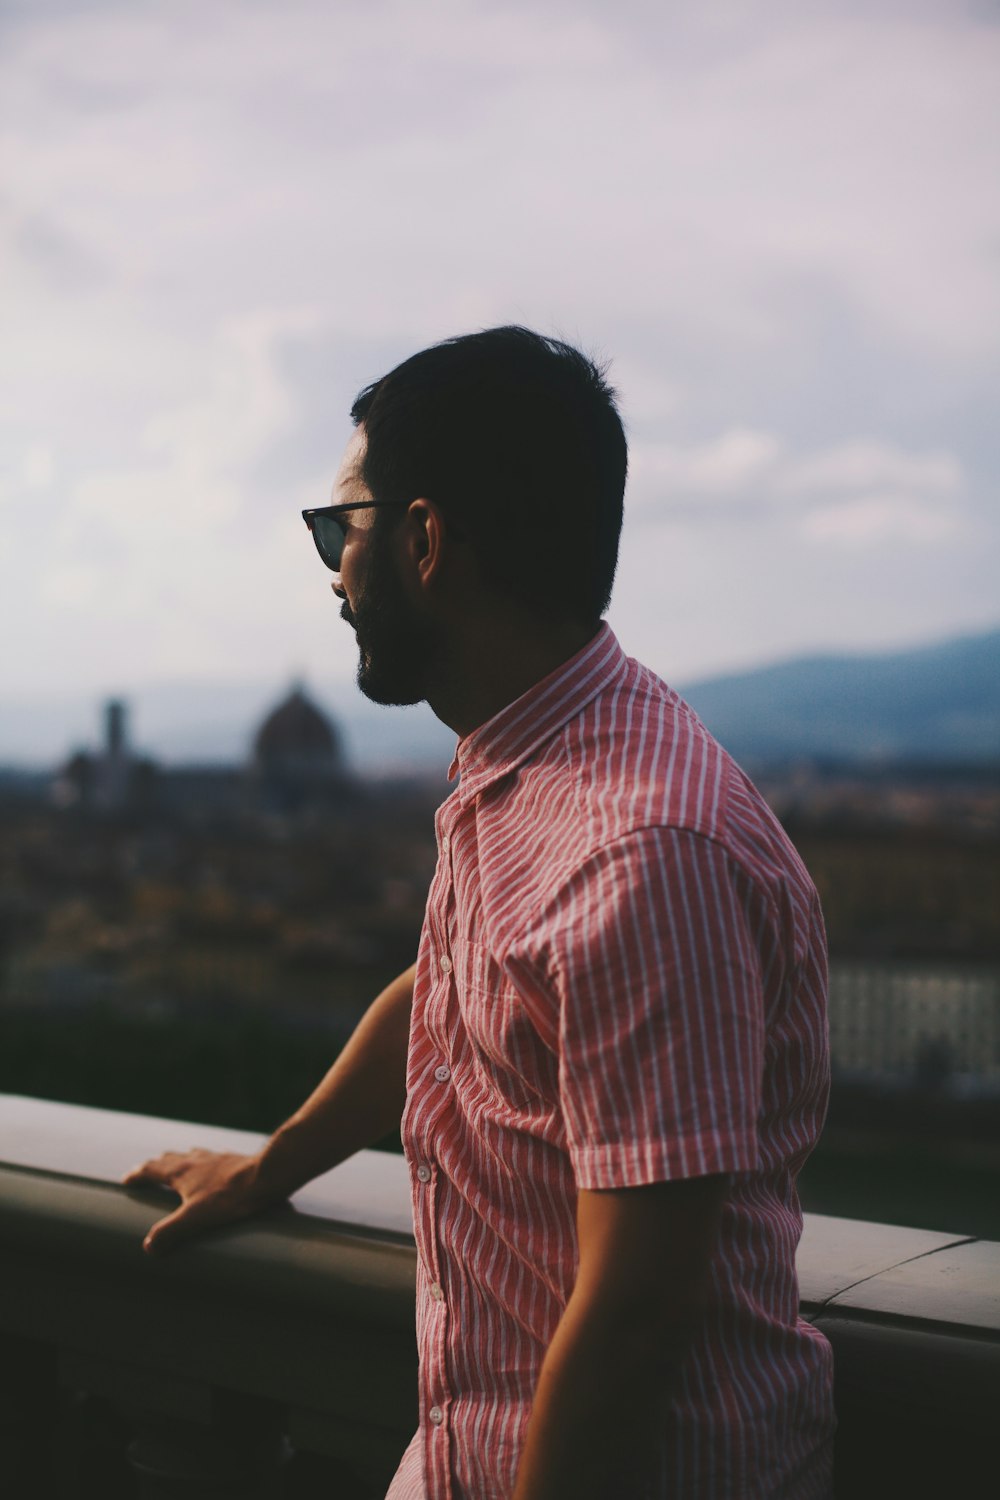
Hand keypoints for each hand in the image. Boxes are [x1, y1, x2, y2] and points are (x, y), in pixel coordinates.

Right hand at [122, 1148, 277, 1255]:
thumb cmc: (230, 1197)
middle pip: (168, 1159)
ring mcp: (214, 1158)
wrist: (265, 1176)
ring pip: (189, 1155)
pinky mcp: (231, 1160)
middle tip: (147, 1174)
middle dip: (155, 1167)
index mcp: (181, 1172)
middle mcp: (195, 1160)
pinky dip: (202, 1163)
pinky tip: (212, 1168)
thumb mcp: (195, 1218)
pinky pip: (211, 1158)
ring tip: (176, 1168)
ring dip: (178, 1161)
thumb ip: (171, 1232)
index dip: (137, 1175)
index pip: (151, 1169)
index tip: (127, 1180)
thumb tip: (149, 1247)